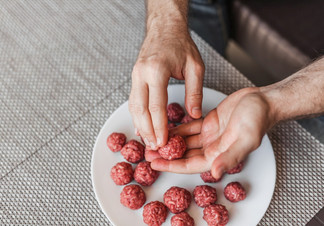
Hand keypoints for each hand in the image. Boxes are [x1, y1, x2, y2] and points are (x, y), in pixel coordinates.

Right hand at [129, 28, 203, 149]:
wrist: (164, 28)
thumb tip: (194, 114)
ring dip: (140, 125)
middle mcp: (141, 74)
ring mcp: (135, 75)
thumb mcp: (195, 66)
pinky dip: (137, 116)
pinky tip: (142, 126)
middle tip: (155, 146)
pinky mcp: (134, 77)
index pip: (156, 106)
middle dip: (147, 131)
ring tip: (148, 141)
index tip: (164, 142)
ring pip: (133, 106)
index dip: (159, 127)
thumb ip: (195, 92)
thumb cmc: (180, 44)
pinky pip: (133, 100)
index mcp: (157, 71)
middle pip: (140, 109)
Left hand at [147, 87, 275, 177]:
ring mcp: (210, 135)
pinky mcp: (208, 123)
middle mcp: (212, 148)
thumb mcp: (246, 138)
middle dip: (165, 155)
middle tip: (146, 152)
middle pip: (183, 155)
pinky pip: (189, 128)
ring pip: (184, 142)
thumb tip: (214, 172)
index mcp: (219, 155)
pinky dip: (177, 130)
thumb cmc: (258, 118)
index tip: (154, 164)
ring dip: (169, 142)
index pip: (190, 164)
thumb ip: (231, 156)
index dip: (171, 165)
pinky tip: (165, 128)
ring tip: (152, 141)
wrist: (263, 100)